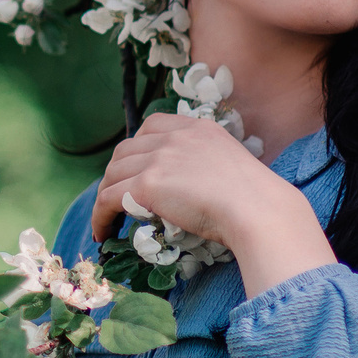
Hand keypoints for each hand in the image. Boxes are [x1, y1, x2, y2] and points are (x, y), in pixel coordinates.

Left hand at [92, 113, 336, 298]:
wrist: (257, 209)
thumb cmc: (255, 199)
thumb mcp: (230, 165)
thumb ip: (205, 164)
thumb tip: (191, 185)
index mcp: (196, 128)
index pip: (151, 125)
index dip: (137, 146)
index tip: (135, 166)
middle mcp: (173, 137)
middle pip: (126, 150)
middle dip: (116, 173)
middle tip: (117, 197)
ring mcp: (158, 158)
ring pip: (113, 175)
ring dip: (106, 196)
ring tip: (107, 218)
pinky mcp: (146, 184)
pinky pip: (108, 198)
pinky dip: (100, 215)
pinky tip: (102, 231)